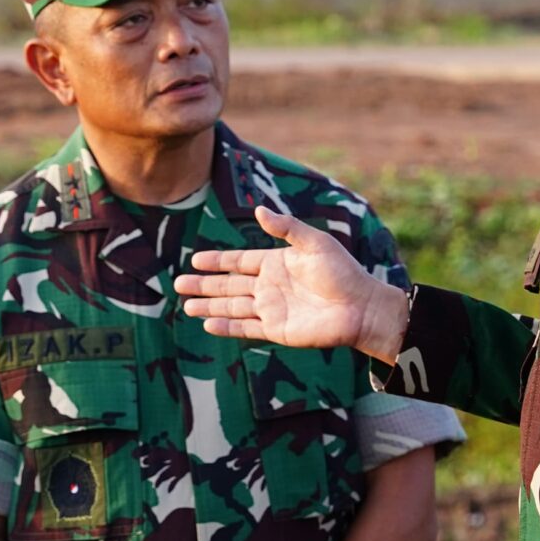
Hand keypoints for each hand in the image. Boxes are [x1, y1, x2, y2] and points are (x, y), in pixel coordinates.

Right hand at [177, 207, 408, 360]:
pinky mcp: (277, 330)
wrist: (360, 307)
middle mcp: (270, 286)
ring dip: (209, 305)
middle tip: (178, 283)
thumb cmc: (342, 272)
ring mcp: (272, 309)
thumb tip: (258, 210)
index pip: (239, 261)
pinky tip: (208, 324)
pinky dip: (226, 326)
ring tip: (185, 305)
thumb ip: (286, 228)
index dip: (217, 261)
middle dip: (204, 284)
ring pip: (232, 306)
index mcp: (276, 263)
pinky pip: (246, 328)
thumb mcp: (314, 242)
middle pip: (229, 285)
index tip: (194, 259)